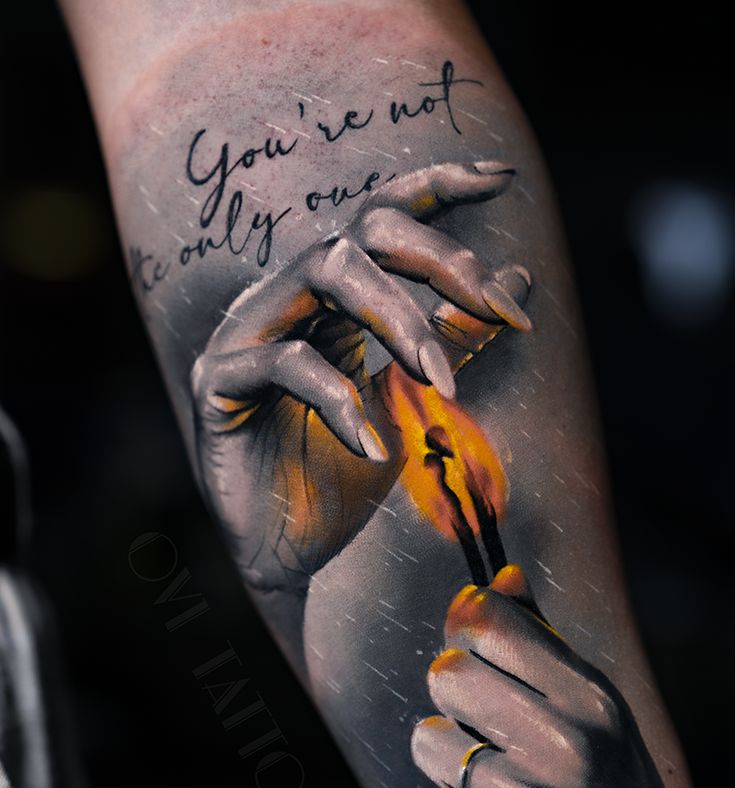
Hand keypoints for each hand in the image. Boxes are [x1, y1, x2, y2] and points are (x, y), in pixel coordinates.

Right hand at [191, 162, 530, 592]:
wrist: (287, 555)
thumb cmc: (339, 479)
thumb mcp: (411, 403)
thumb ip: (453, 339)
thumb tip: (519, 279)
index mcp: (330, 303)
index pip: (381, 221)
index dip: (437, 187)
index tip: (502, 178)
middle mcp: (287, 303)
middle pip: (360, 233)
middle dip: (437, 260)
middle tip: (499, 310)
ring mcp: (246, 336)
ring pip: (323, 272)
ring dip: (398, 318)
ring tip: (441, 384)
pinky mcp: (217, 383)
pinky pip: (283, 365)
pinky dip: (340, 402)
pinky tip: (376, 447)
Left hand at [411, 565, 734, 787]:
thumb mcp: (611, 733)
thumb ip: (549, 656)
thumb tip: (502, 581)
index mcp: (595, 704)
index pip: (487, 619)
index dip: (468, 629)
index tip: (476, 647)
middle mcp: (563, 747)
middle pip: (448, 672)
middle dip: (459, 702)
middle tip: (494, 736)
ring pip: (429, 739)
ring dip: (453, 767)